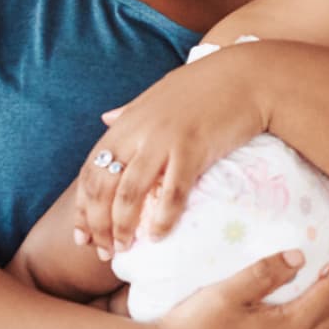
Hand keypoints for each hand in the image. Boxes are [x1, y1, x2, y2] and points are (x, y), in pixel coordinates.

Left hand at [72, 44, 269, 257]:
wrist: (246, 76)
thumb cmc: (203, 86)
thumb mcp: (157, 95)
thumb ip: (129, 110)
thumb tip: (105, 117)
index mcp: (126, 123)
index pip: (90, 171)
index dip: (82, 208)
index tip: (82, 237)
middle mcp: (137, 133)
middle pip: (102, 187)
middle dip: (97, 225)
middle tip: (105, 253)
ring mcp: (163, 141)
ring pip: (128, 194)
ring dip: (121, 227)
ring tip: (125, 249)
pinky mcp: (192, 149)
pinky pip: (171, 192)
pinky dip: (161, 218)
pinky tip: (157, 237)